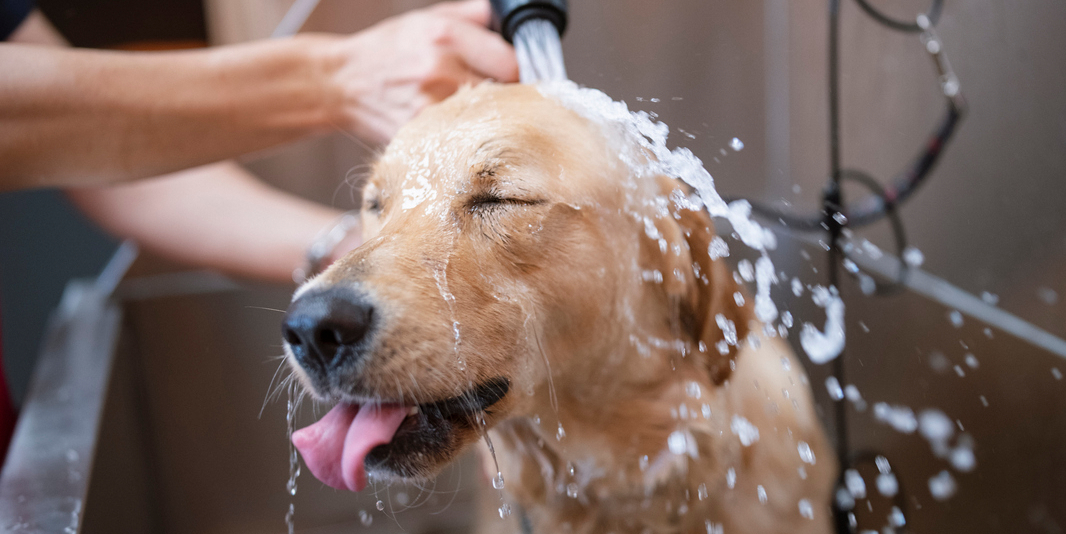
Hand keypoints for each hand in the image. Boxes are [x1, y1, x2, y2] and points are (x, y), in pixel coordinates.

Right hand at [328, 0, 518, 144]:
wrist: (342, 83)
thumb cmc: (388, 50)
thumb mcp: (429, 17)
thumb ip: (474, 16)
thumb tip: (509, 21)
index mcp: (446, 37)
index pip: (512, 63)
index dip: (517, 72)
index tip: (512, 77)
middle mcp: (440, 71)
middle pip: (503, 96)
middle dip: (505, 98)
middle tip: (493, 98)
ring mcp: (430, 108)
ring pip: (485, 122)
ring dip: (486, 121)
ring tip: (471, 113)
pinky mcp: (421, 136)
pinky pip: (460, 141)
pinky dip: (463, 138)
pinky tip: (453, 130)